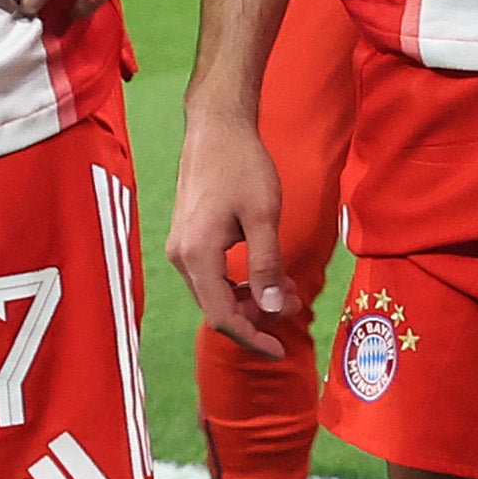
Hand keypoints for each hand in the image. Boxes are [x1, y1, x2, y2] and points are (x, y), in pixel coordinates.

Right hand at [163, 99, 293, 350]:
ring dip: (250, 300)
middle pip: (217, 308)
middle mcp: (181, 257)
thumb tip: (273, 309)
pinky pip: (212, 277)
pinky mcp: (188, 239)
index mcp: (197, 255)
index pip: (222, 316)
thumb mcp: (263, 216)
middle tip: (296, 303)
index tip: (280, 350)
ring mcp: (181, 248)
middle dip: (257, 316)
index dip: (252, 338)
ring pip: (215, 294)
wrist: (216, 128)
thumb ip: (267, 264)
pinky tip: (265, 275)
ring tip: (287, 289)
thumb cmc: (242, 165)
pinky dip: (238, 284)